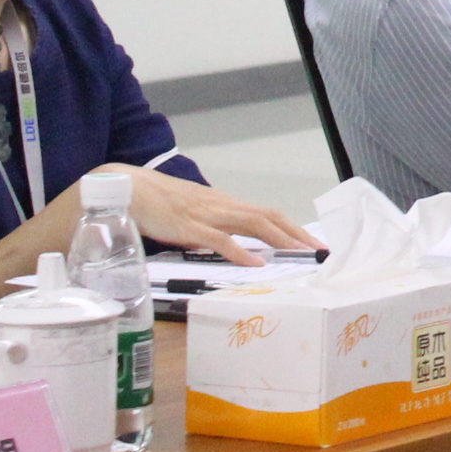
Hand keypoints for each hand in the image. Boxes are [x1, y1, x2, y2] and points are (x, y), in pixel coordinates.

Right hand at [114, 168, 322, 263]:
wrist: (131, 188)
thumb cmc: (161, 203)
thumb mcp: (195, 216)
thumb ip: (214, 228)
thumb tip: (229, 246)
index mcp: (226, 204)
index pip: (268, 214)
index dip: (292, 227)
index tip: (312, 242)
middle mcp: (224, 206)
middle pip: (269, 217)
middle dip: (296, 233)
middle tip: (319, 249)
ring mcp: (208, 215)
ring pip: (252, 224)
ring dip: (278, 239)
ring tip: (299, 253)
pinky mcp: (190, 227)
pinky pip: (220, 240)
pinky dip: (240, 252)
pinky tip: (255, 263)